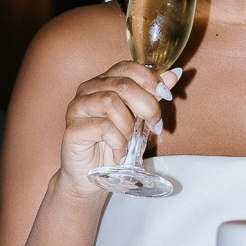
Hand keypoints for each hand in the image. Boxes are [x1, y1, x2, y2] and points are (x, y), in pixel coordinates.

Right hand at [58, 62, 177, 193]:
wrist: (90, 178)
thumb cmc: (113, 147)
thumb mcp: (139, 120)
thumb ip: (152, 96)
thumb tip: (173, 74)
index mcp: (103, 82)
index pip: (127, 67)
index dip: (150, 79)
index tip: (165, 96)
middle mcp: (88, 90)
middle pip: (123, 84)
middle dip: (147, 106)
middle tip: (154, 125)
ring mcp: (77, 108)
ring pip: (110, 102)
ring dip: (129, 126)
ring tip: (130, 142)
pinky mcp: (73, 129)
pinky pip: (102, 127)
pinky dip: (118, 142)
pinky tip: (119, 153)